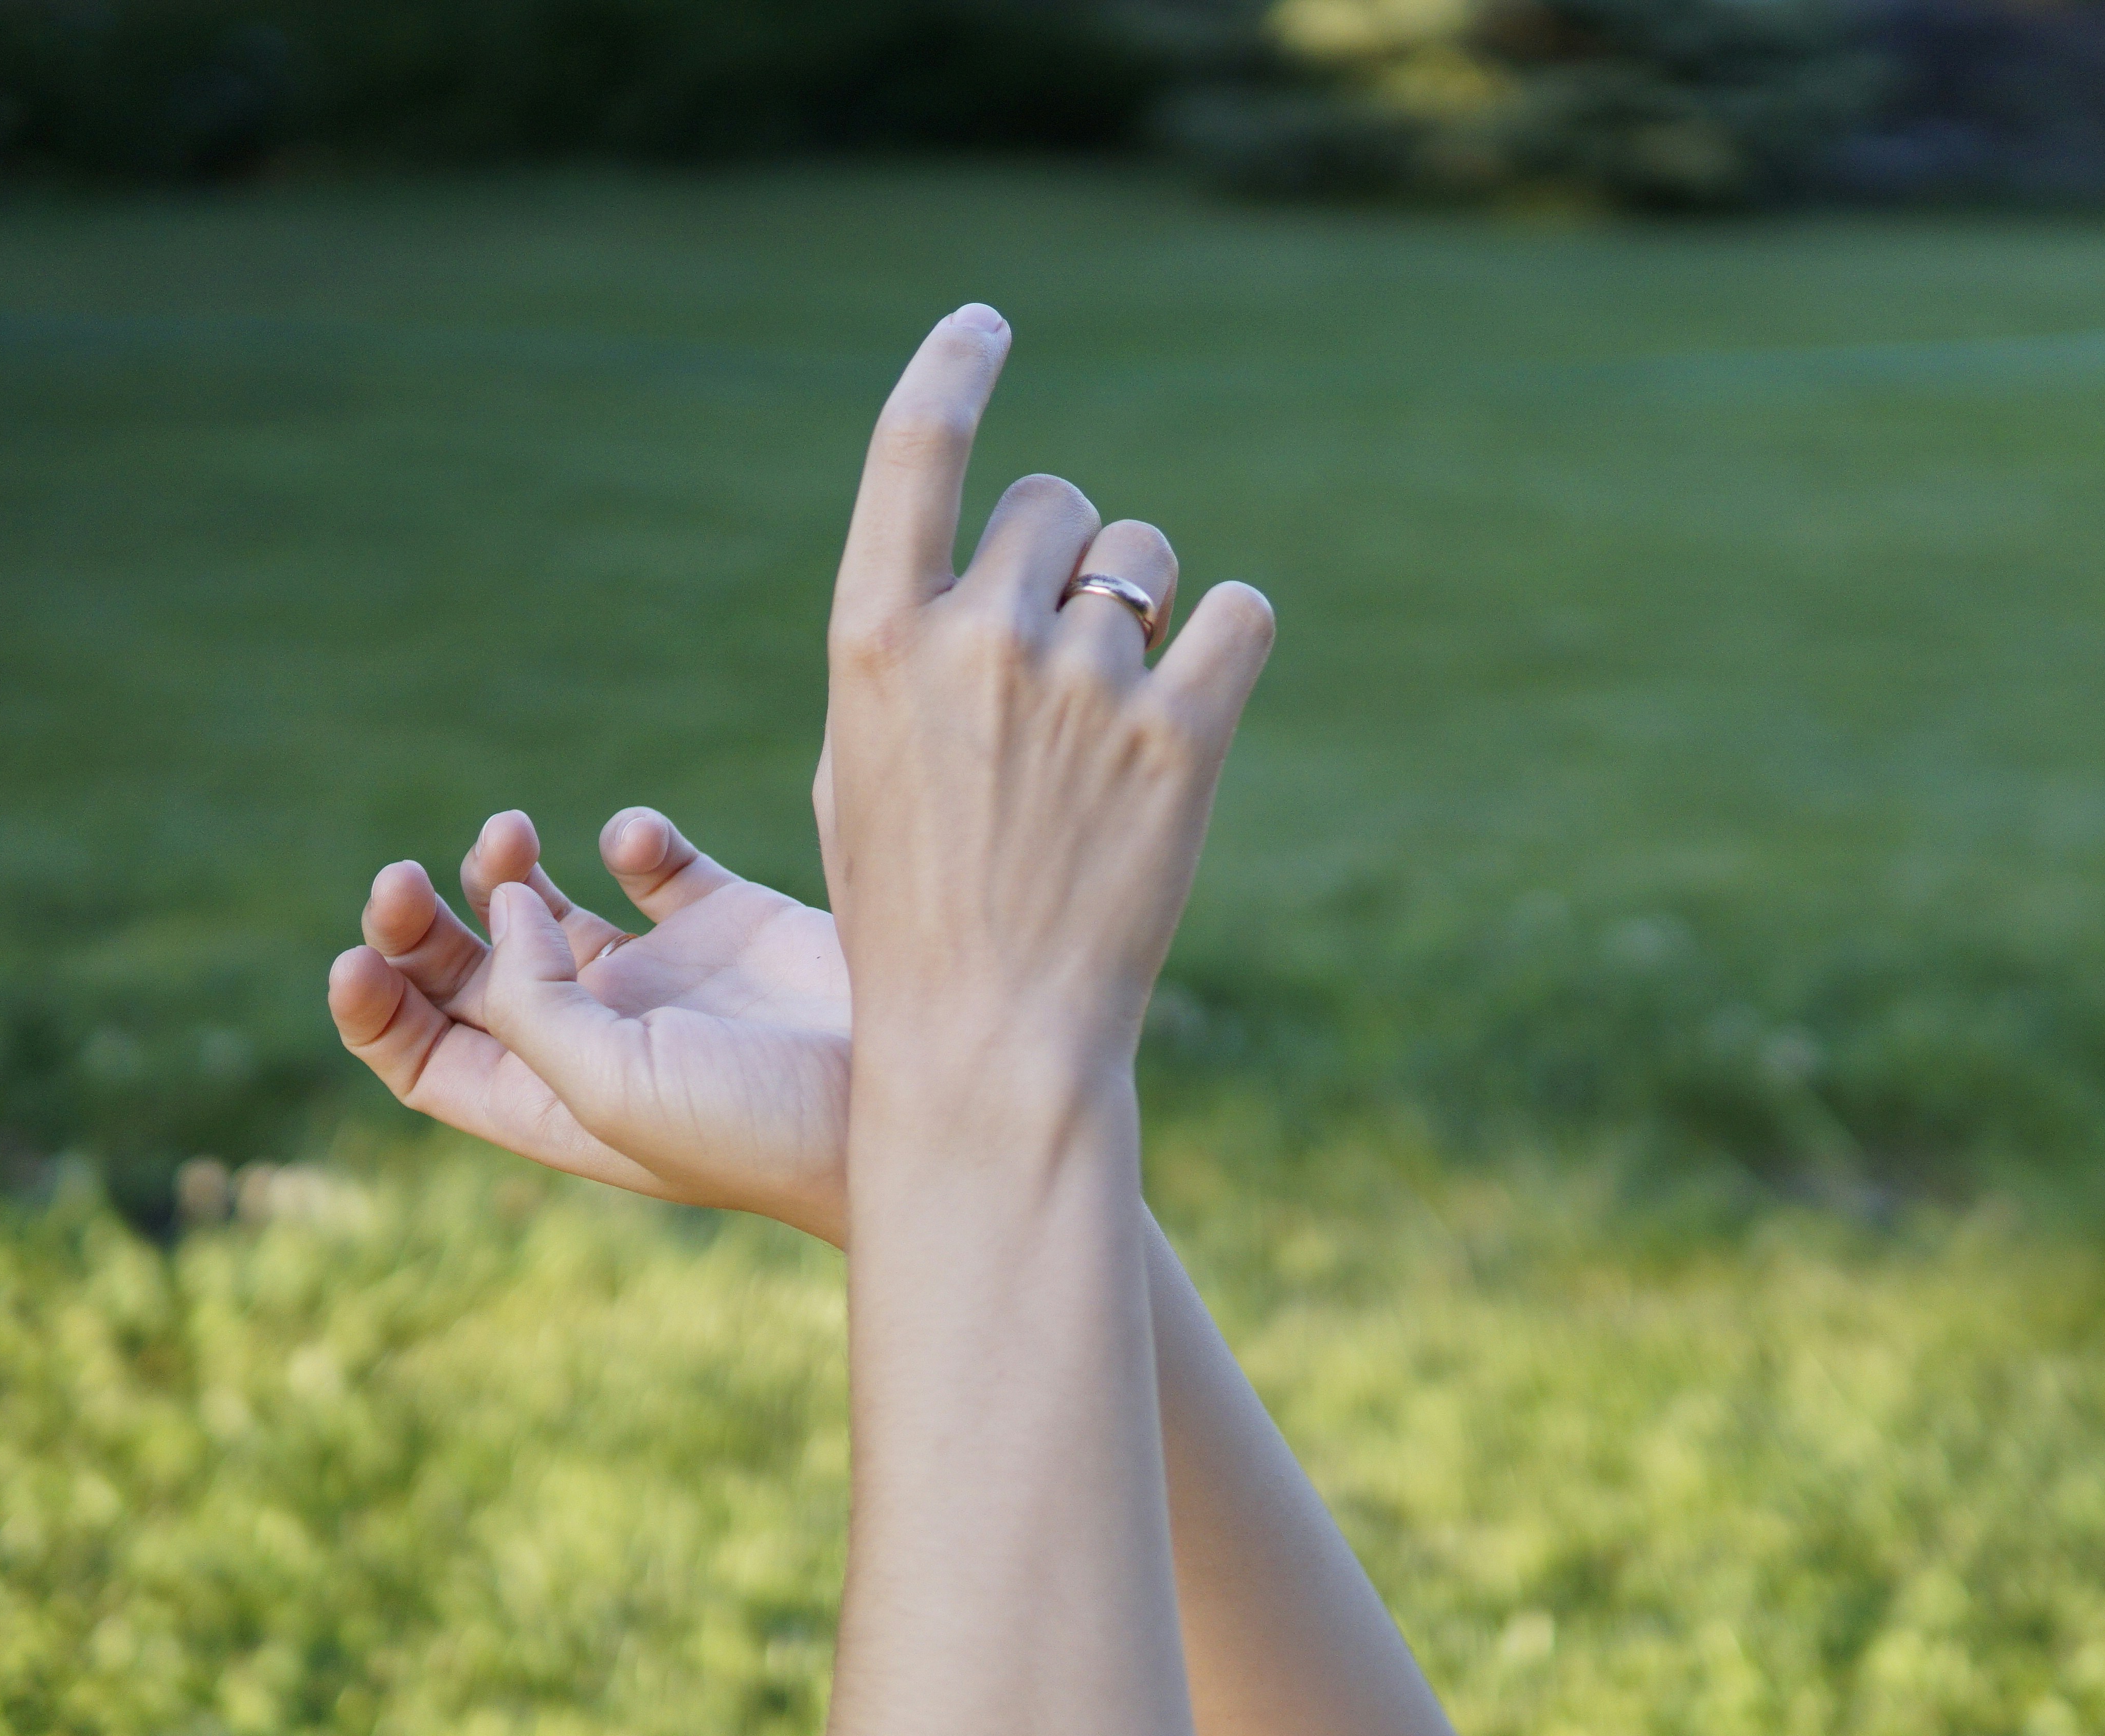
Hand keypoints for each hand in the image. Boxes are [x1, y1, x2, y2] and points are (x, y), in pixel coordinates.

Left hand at [328, 804, 851, 1242]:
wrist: (922, 1096)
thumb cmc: (765, 1128)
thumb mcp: (617, 1095)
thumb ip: (536, 1007)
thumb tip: (508, 912)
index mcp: (557, 1103)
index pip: (427, 1058)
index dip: (374, 1009)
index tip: (357, 956)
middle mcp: (602, 1040)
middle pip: (470, 976)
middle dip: (420, 925)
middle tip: (406, 881)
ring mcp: (668, 980)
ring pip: (547, 911)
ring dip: (505, 869)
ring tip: (509, 839)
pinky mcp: (735, 924)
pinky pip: (655, 864)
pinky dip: (628, 837)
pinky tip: (629, 840)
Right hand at [822, 305, 1275, 1091]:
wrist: (988, 1041)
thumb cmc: (912, 912)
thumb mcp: (865, 764)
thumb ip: (914, 650)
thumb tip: (999, 568)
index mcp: (875, 641)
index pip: (916, 450)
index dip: (952, 368)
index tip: (984, 325)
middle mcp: (976, 639)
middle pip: (1053, 503)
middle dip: (1063, 556)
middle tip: (1057, 660)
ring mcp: (1083, 685)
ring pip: (1146, 558)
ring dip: (1143, 605)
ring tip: (1117, 711)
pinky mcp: (1182, 736)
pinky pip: (1239, 614)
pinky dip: (1227, 641)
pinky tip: (1198, 700)